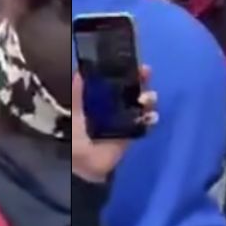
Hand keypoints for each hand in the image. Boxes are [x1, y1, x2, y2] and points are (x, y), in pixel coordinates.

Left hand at [71, 66, 156, 182]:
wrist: (83, 163)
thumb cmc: (76, 135)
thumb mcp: (75, 110)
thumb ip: (78, 92)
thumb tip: (79, 71)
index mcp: (100, 97)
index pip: (116, 78)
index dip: (126, 69)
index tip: (133, 61)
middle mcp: (115, 104)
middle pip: (133, 87)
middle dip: (141, 79)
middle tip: (146, 72)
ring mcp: (126, 118)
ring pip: (143, 103)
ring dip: (148, 97)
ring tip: (146, 99)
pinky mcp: (133, 132)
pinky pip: (146, 122)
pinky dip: (150, 117)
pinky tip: (149, 116)